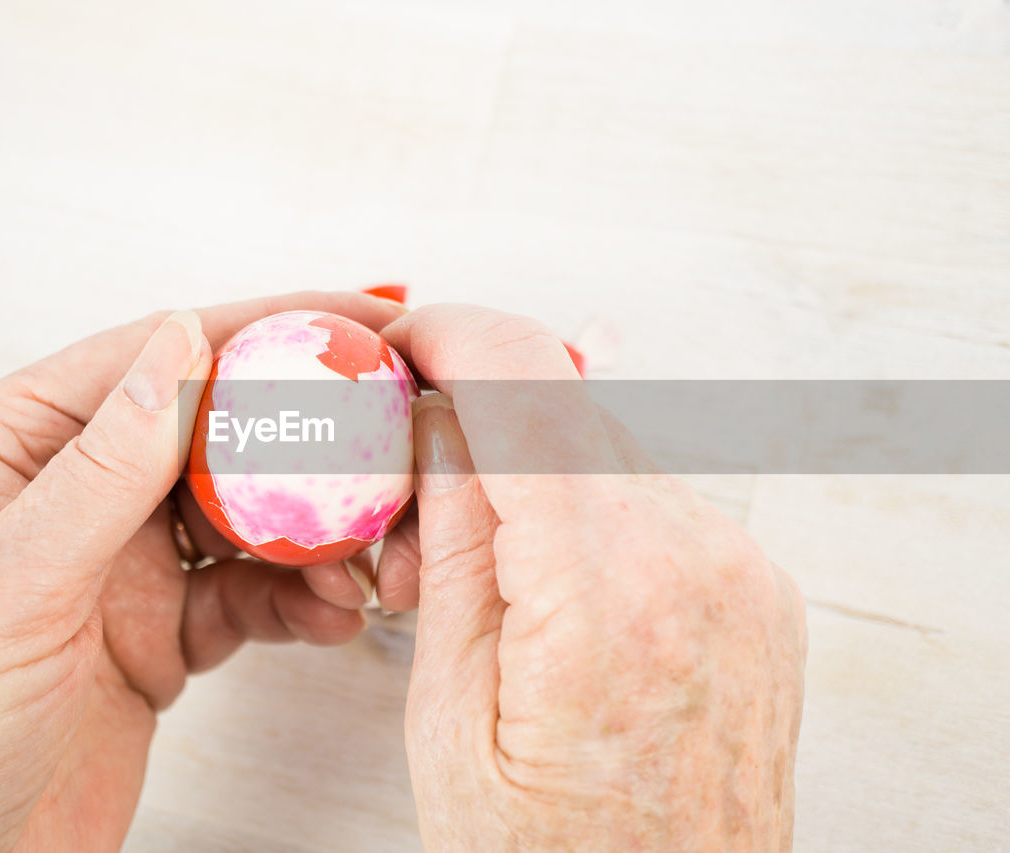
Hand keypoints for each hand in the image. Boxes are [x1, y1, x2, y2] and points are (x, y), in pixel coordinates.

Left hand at [0, 290, 406, 852]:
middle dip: (308, 436)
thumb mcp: (12, 582)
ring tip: (373, 553)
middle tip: (396, 432)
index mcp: (11, 447)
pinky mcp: (161, 630)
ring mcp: (123, 562)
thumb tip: (181, 338)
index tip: (356, 317)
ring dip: (318, 530)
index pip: (152, 359)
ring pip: (248, 513)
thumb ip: (105, 464)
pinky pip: (252, 594)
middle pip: (216, 431)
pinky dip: (300, 600)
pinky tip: (333, 614)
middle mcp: (72, 492)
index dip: (260, 327)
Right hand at [377, 306, 807, 850]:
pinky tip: (541, 586)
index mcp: (606, 589)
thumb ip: (454, 546)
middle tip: (407, 502)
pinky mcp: (754, 589)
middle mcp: (696, 560)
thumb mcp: (449, 714)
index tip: (400, 343)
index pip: (524, 381)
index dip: (449, 335)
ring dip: (526, 472)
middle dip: (472, 421)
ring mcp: (738, 572)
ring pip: (605, 448)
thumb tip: (439, 425)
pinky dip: (583, 511)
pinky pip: (651, 500)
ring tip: (476, 573)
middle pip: (564, 405)